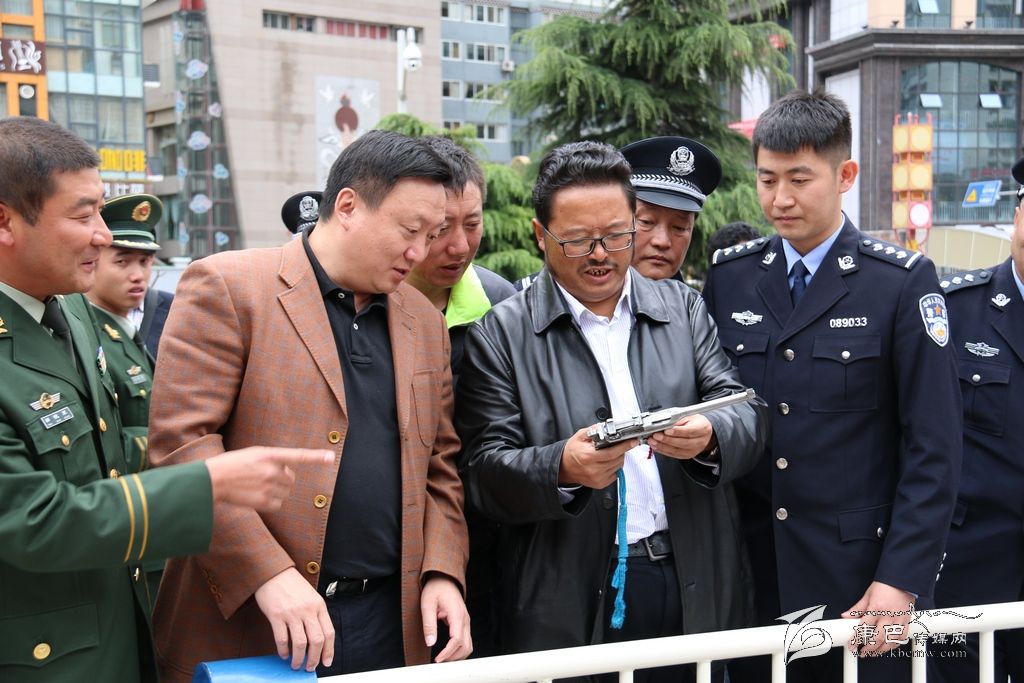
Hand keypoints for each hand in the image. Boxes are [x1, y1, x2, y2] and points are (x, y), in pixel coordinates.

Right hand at [206, 447, 333, 510]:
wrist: (212, 480)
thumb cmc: (232, 464)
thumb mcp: (253, 454)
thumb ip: (273, 460)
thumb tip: (289, 474)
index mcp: (269, 454)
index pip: (298, 456)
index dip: (316, 457)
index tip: (331, 457)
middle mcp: (272, 470)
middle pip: (291, 478)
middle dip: (282, 479)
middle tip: (263, 477)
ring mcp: (268, 487)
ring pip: (285, 492)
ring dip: (276, 490)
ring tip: (256, 486)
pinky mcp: (264, 502)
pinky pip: (278, 504)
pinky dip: (271, 502)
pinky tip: (256, 496)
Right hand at [254, 567, 334, 670]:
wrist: (273, 572)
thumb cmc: (292, 585)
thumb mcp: (310, 596)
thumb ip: (315, 614)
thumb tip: (317, 639)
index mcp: (319, 605)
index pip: (329, 632)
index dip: (329, 651)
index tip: (326, 662)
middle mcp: (307, 610)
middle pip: (316, 641)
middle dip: (314, 659)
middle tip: (309, 667)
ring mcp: (292, 613)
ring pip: (300, 644)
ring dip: (298, 659)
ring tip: (296, 665)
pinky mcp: (276, 615)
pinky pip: (282, 639)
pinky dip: (284, 651)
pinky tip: (284, 655)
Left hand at [421, 574, 471, 661]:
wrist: (444, 578)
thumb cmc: (436, 589)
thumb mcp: (427, 604)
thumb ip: (429, 624)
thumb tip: (430, 642)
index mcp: (457, 614)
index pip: (457, 639)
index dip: (448, 652)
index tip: (438, 659)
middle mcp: (465, 619)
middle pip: (466, 645)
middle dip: (453, 656)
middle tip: (439, 661)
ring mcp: (466, 621)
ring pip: (469, 644)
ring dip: (458, 654)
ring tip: (444, 658)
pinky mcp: (464, 623)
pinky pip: (466, 640)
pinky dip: (459, 649)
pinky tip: (449, 651)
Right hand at [558, 429, 637, 488]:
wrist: (564, 468)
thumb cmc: (572, 452)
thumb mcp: (579, 437)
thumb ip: (593, 430)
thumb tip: (605, 427)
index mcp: (588, 456)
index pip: (612, 453)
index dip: (624, 446)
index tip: (632, 441)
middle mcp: (593, 469)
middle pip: (617, 459)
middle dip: (622, 451)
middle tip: (620, 444)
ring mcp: (597, 478)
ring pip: (618, 466)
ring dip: (618, 458)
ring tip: (611, 453)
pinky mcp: (600, 484)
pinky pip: (615, 474)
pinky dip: (614, 467)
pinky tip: (607, 462)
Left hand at [647, 415, 713, 459]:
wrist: (704, 432)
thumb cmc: (696, 422)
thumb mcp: (689, 416)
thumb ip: (678, 419)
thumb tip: (666, 423)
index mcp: (702, 429)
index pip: (690, 431)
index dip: (677, 431)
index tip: (666, 430)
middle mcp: (700, 441)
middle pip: (682, 442)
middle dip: (667, 439)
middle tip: (656, 435)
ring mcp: (693, 450)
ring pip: (676, 450)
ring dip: (662, 446)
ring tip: (652, 441)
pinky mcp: (686, 455)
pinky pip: (673, 454)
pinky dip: (663, 450)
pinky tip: (656, 446)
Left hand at [843, 581, 914, 655]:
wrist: (902, 580)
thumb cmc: (885, 586)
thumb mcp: (868, 595)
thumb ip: (857, 608)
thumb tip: (846, 615)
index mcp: (876, 609)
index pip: (863, 628)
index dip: (856, 639)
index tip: (852, 645)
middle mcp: (887, 616)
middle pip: (877, 638)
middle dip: (868, 648)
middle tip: (862, 652)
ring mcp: (898, 620)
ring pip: (890, 641)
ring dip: (881, 650)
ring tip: (873, 652)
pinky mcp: (906, 621)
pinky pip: (901, 637)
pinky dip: (894, 644)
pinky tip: (888, 647)